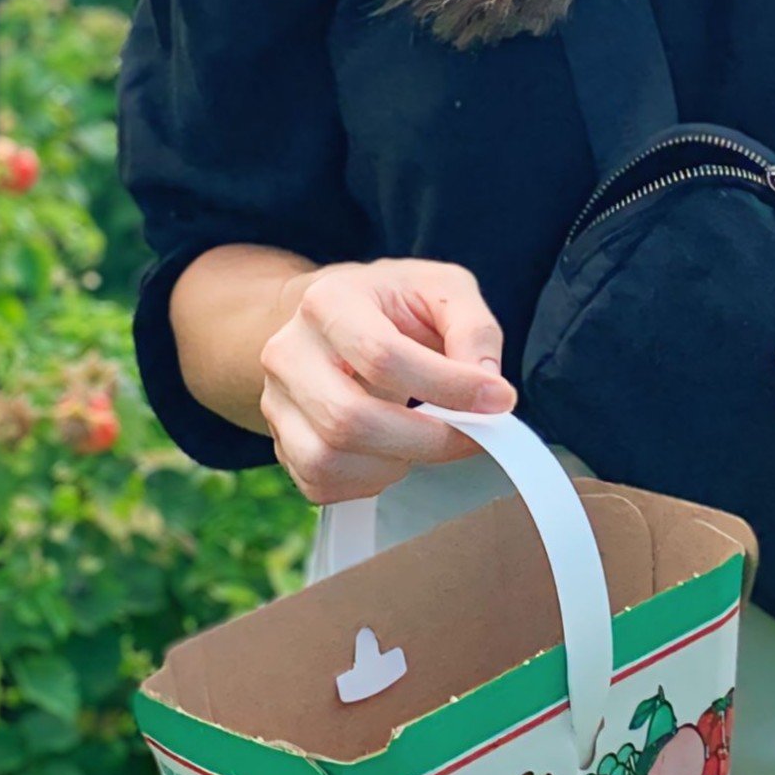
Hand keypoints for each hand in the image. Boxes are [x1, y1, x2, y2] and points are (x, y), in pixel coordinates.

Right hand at [258, 257, 516, 506]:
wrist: (332, 317)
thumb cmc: (391, 303)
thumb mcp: (442, 289)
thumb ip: (473, 328)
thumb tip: (488, 385)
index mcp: (327, 301)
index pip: (381, 355)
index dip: (447, 386)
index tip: (498, 400)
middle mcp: (289, 352)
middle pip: (347, 418)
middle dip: (425, 440)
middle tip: (472, 437)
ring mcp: (277, 401)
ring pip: (327, 460)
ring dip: (394, 464)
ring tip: (425, 438)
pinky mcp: (280, 441)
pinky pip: (319, 485)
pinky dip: (368, 483)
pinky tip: (394, 453)